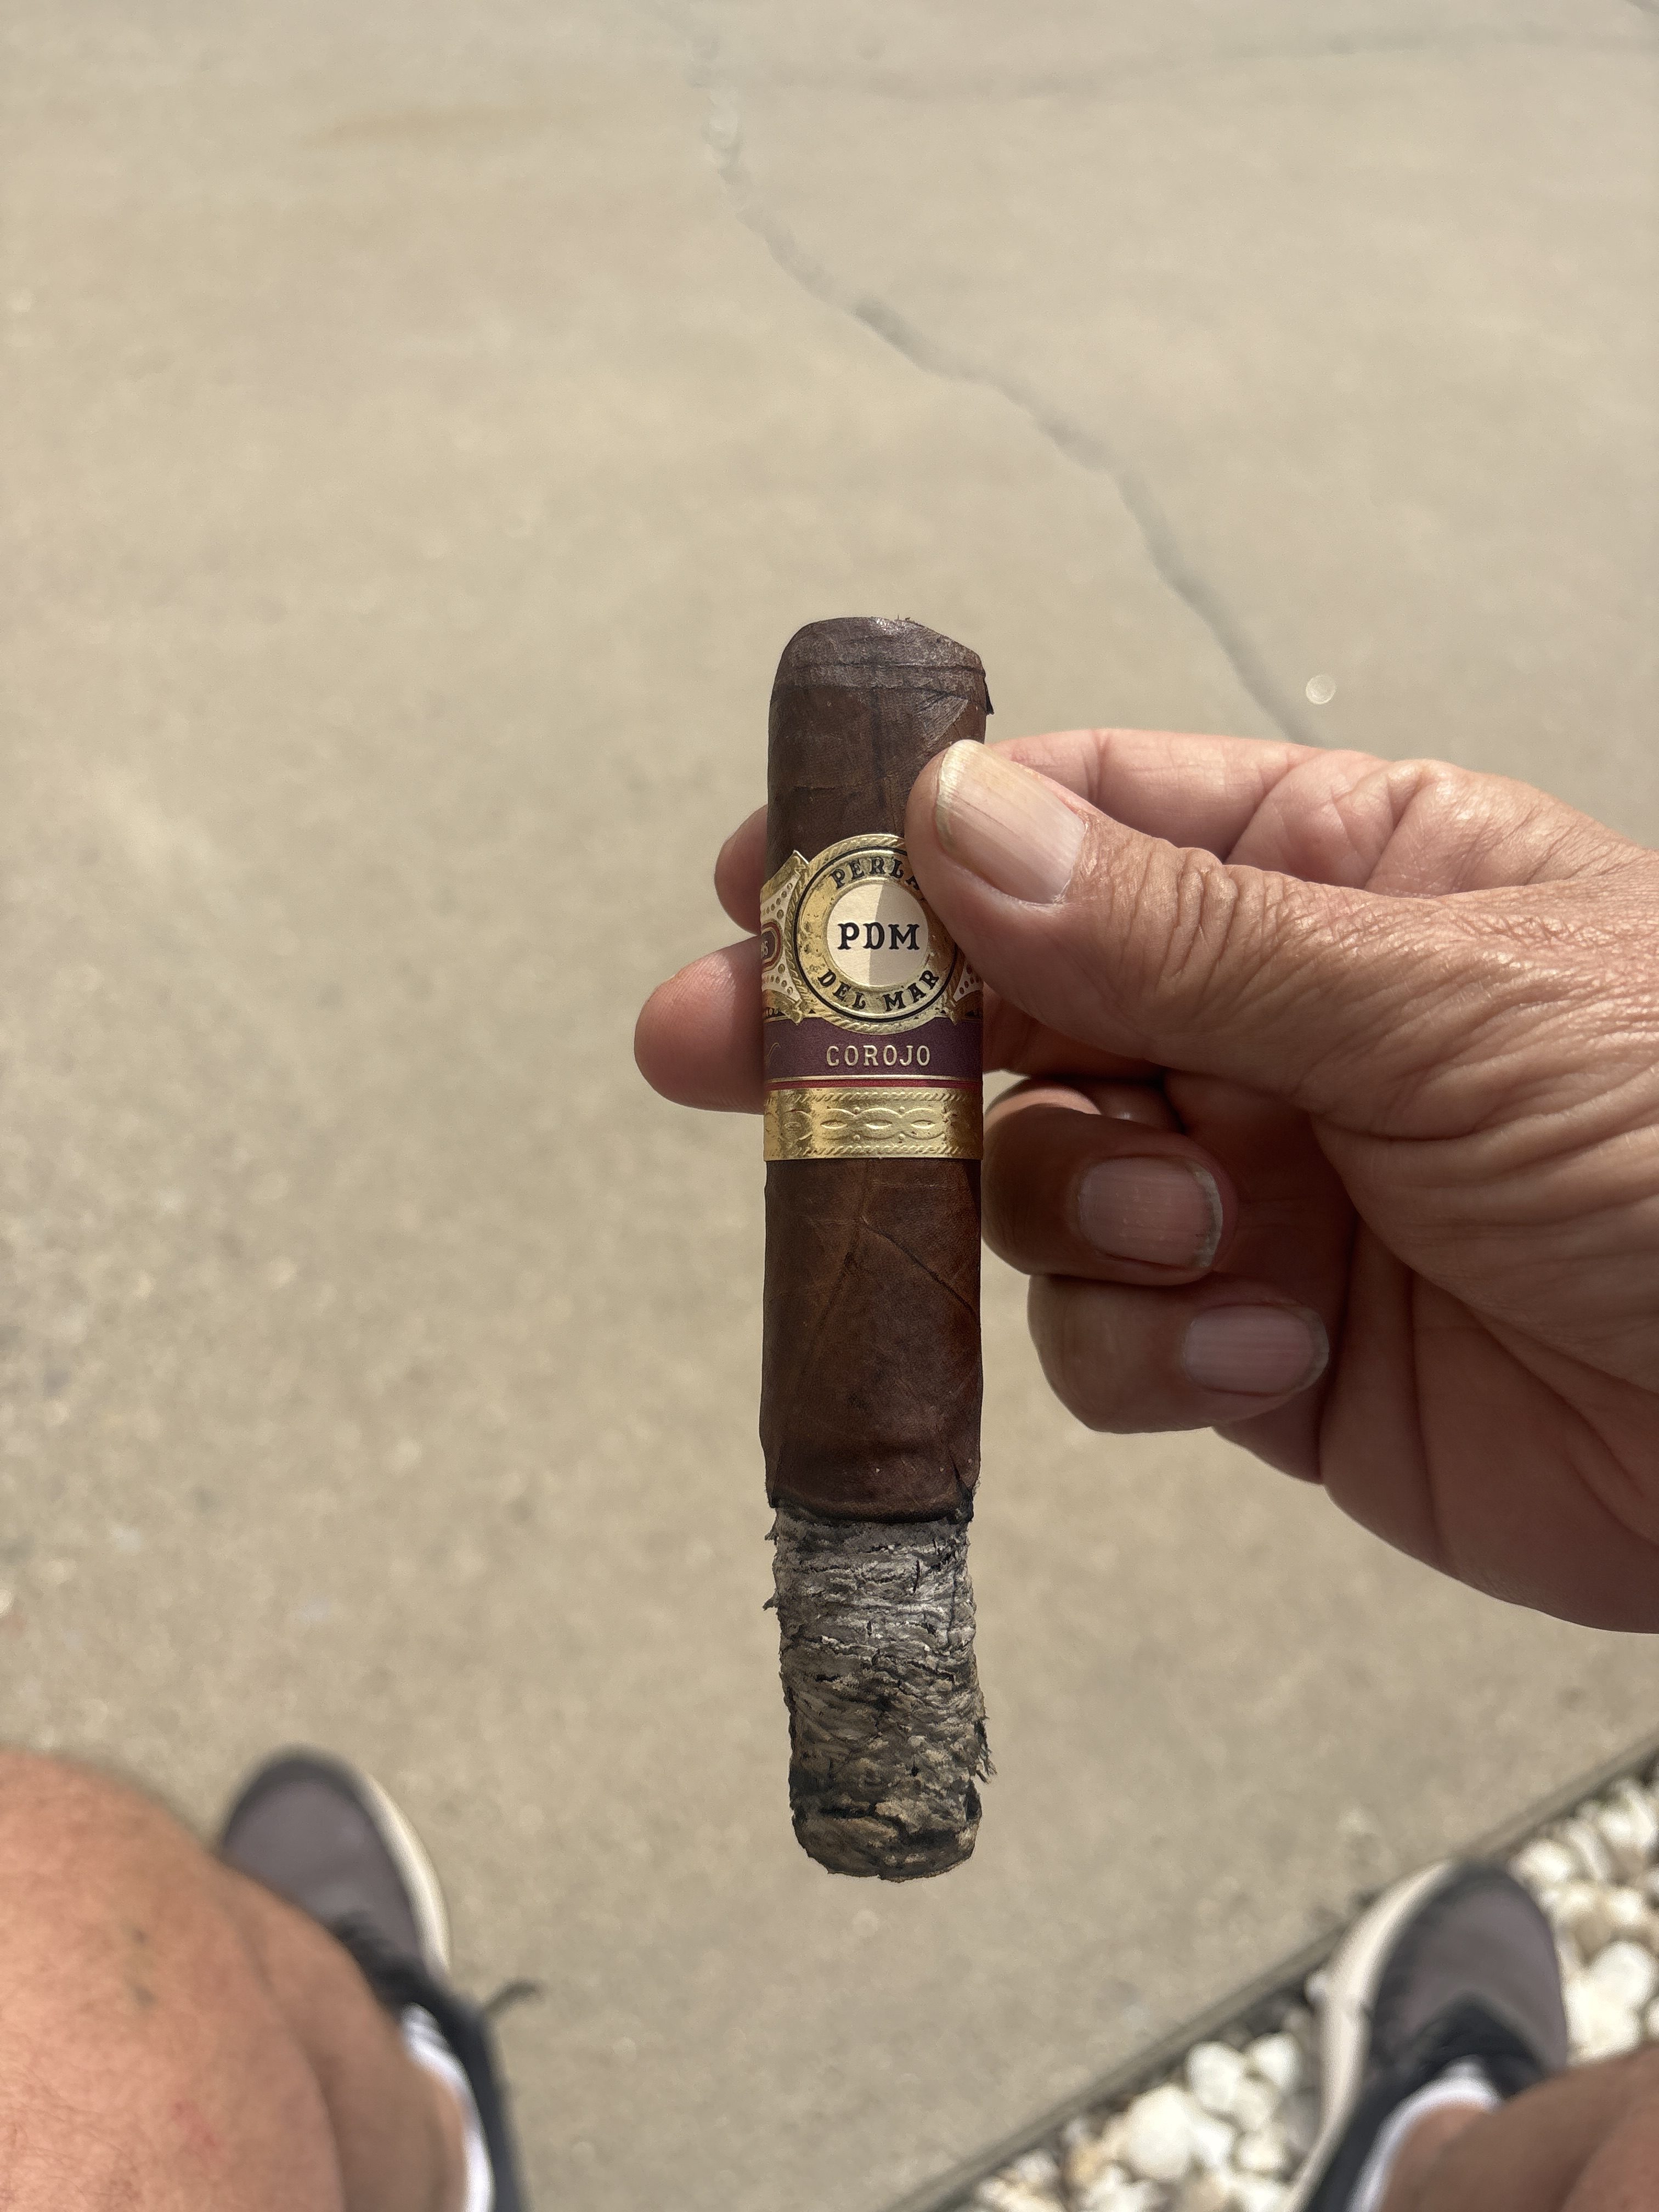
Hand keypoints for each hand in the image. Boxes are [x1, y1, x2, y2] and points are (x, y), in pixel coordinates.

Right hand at [635, 729, 1658, 1630]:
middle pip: (1010, 1011)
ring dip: (1071, 1214)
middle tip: (719, 1053)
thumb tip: (958, 826)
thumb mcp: (1443, 1002)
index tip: (767, 872)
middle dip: (882, 1045)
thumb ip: (1184, 932)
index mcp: (1335, 877)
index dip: (914, 845)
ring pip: (1036, 1184)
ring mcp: (1258, 1189)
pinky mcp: (1255, 1347)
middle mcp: (1277, 1024)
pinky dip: (1154, 1349)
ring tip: (1194, 1236)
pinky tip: (1268, 1351)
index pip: (1080, 823)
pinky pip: (1112, 1335)